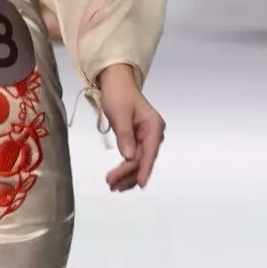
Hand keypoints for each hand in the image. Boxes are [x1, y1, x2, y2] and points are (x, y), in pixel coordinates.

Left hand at [96, 64, 165, 191]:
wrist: (115, 81)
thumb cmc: (118, 94)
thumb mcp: (120, 113)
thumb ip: (125, 135)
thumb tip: (129, 157)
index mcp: (154, 126)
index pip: (149, 152)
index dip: (144, 169)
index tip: (140, 183)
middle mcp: (153, 133)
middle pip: (143, 159)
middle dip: (129, 174)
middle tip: (112, 185)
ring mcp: (146, 137)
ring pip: (139, 161)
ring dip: (127, 174)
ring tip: (113, 186)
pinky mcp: (138, 139)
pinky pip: (134, 157)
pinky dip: (126, 167)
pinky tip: (119, 178)